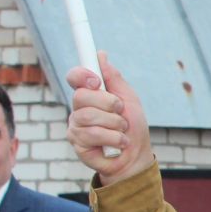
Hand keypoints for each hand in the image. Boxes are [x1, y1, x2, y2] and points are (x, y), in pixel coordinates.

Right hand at [65, 53, 154, 183]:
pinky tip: (118, 143)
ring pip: (88, 116)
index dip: (81, 75)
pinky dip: (113, 138)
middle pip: (81, 96)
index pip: (74, 77)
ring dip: (114, 124)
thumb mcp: (129, 100)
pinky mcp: (77, 143)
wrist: (136, 157)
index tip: (95, 81)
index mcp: (91, 95)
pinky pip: (91, 134)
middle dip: (109, 104)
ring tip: (122, 131)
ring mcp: (76, 125)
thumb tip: (101, 54)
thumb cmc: (133, 128)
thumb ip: (114, 78)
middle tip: (121, 113)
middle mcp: (79, 108)